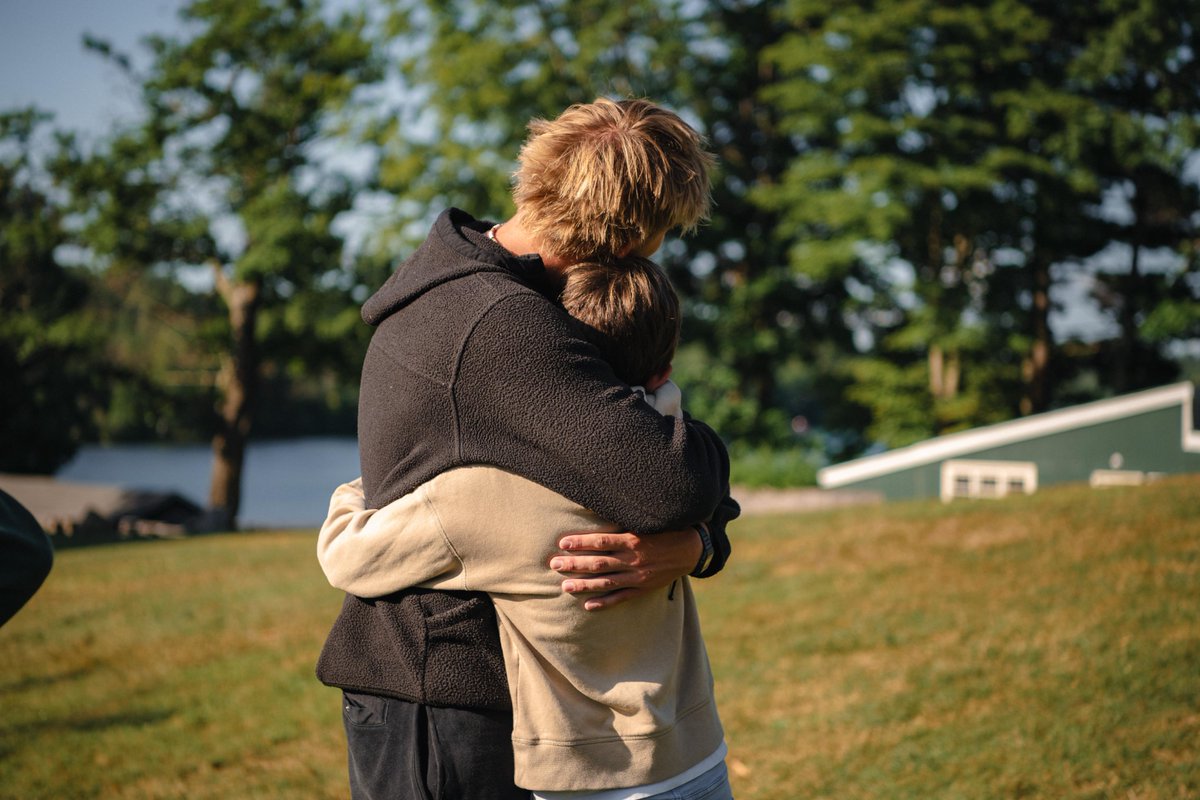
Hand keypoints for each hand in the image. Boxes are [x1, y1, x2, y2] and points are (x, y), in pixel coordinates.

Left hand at [549, 527, 702, 610]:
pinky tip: (588, 605)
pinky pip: (621, 597)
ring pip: (605, 583)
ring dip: (584, 585)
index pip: (601, 541)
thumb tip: (597, 512)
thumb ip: (623, 522)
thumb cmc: (665, 530)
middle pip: (598, 563)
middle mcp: (633, 560)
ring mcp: (637, 577)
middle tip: (554, 564)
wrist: (691, 549)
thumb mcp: (645, 522)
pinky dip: (604, 603)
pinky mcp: (643, 588)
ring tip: (564, 587)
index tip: (562, 543)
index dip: (580, 542)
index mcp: (632, 540)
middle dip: (574, 564)